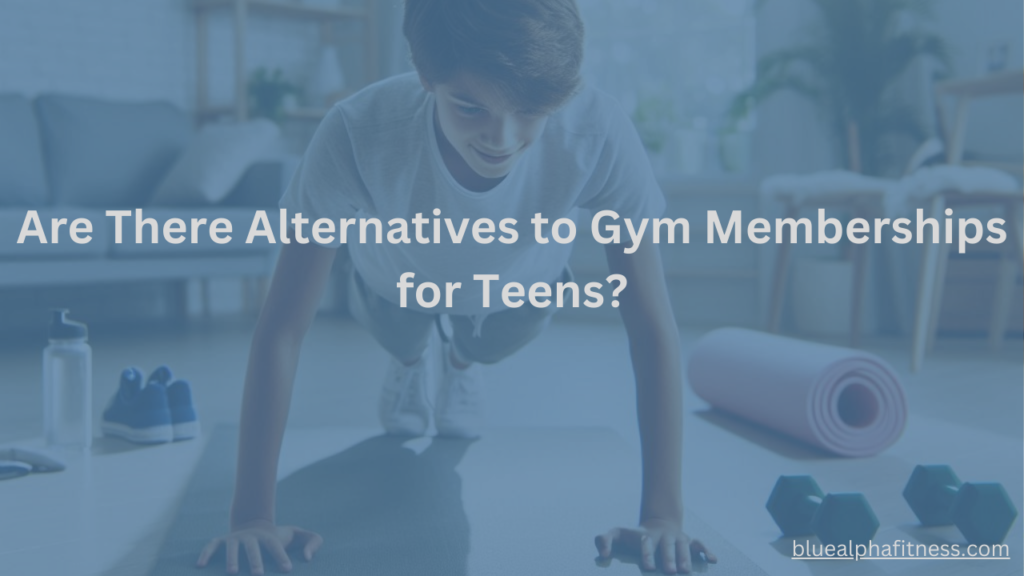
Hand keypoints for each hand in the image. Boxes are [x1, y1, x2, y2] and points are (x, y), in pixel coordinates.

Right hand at [196, 519, 322, 574]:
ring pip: (232, 548)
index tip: (287, 570)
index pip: (276, 547)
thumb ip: (313, 541)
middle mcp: (251, 537)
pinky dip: (205, 554)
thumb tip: (308, 558)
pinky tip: (200, 565)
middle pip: (253, 548)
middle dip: (255, 561)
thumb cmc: (280, 537)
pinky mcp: (221, 541)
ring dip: (231, 559)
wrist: (255, 525)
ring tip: (232, 572)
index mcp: (269, 536)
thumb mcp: (299, 535)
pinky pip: (211, 546)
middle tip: (258, 575)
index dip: (281, 557)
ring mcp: (235, 538)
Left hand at [595, 518, 716, 573]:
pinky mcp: (689, 542)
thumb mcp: (616, 533)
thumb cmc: (633, 536)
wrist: (657, 524)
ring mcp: (678, 538)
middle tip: (670, 572)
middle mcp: (664, 536)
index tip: (649, 567)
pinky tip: (713, 560)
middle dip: (669, 558)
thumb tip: (602, 554)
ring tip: (686, 571)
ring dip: (686, 558)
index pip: (647, 543)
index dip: (648, 554)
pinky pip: (699, 545)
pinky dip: (706, 550)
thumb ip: (604, 540)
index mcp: (647, 535)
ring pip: (684, 546)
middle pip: (668, 545)